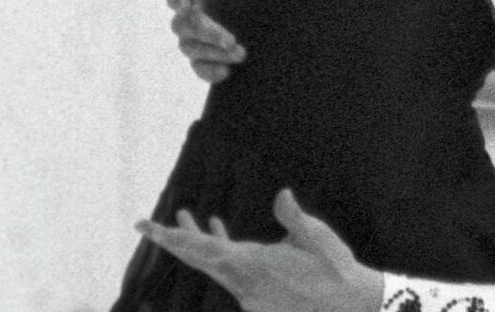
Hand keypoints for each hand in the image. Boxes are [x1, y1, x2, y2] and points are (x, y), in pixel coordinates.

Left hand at [137, 189, 382, 311]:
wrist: (349, 304)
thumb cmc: (334, 267)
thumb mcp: (316, 237)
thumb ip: (294, 217)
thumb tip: (281, 194)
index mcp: (252, 263)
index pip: (201, 249)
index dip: (172, 237)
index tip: (146, 227)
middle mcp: (243, 280)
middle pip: (197, 260)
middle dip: (172, 241)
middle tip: (145, 226)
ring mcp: (249, 292)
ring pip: (213, 265)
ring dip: (198, 242)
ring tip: (186, 216)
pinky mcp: (258, 296)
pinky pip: (229, 270)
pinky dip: (219, 250)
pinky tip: (218, 229)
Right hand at [170, 0, 245, 82]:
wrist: (246, 4)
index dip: (180, 1)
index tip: (190, 5)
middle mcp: (186, 17)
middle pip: (184, 28)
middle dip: (207, 34)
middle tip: (233, 40)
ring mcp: (193, 40)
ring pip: (191, 50)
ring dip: (213, 54)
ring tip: (241, 54)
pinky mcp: (203, 58)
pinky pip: (199, 69)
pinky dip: (210, 72)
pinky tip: (229, 73)